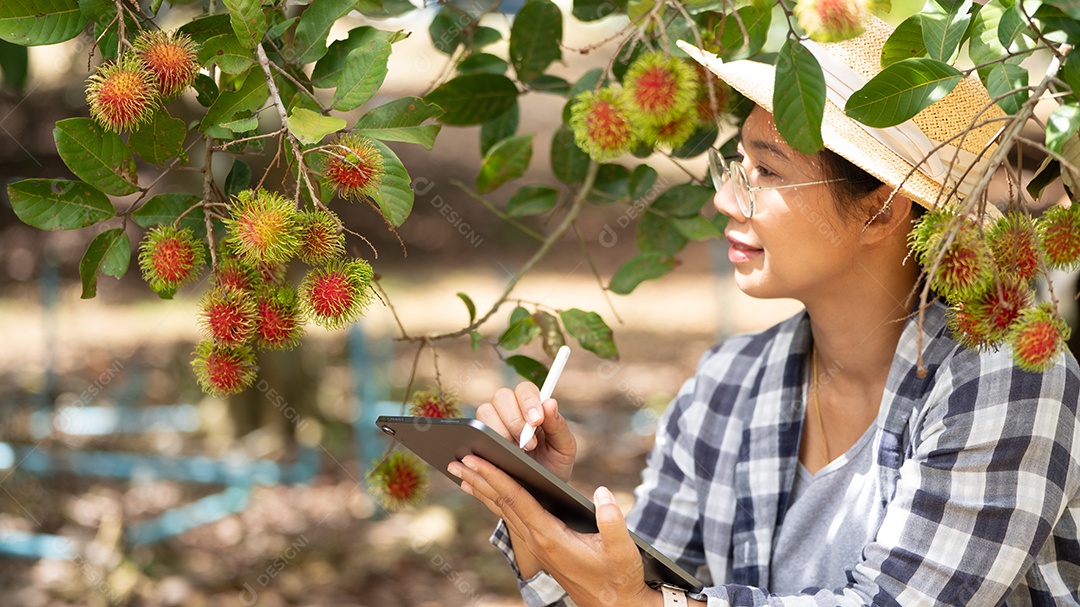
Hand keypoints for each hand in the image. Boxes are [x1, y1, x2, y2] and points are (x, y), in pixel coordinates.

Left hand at [448, 454, 658, 606]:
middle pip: (502, 504)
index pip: (516, 500)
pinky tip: (486, 493)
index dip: (495, 477)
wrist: (615, 606)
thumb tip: (600, 491)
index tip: (474, 459)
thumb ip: (611, 521)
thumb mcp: (622, 550)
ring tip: (461, 472)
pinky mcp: (541, 547)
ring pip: (503, 512)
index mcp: (551, 538)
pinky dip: (496, 502)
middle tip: (455, 459)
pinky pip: (512, 519)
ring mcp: (537, 546)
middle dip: (479, 479)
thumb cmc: (619, 577)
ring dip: (482, 490)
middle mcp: (538, 541)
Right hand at [476, 381, 575, 481]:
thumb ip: (558, 425)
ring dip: (499, 431)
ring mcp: (493, 422)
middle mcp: (510, 409)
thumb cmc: (554, 465)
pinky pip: (474, 430)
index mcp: (533, 406)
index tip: (536, 421)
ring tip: (515, 452)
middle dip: (514, 420)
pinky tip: (497, 455)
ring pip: (485, 411)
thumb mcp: (564, 448)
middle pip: (502, 397)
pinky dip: (484, 440)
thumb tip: (550, 402)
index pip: (525, 390)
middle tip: (528, 444)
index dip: (528, 402)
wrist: (539, 491)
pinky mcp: (480, 438)